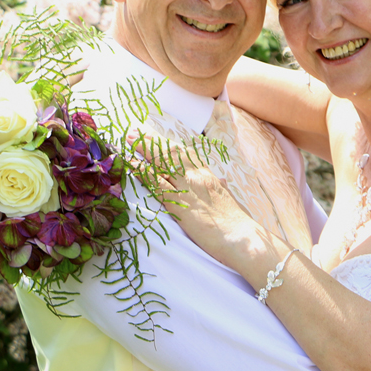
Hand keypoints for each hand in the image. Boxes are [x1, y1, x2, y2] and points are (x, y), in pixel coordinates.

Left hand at [131, 135, 264, 268]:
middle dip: (152, 142)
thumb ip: (223, 189)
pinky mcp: (179, 204)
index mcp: (210, 178)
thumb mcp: (231, 202)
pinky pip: (157, 184)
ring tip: (128, 140)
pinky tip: (132, 165)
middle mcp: (197, 178)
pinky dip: (143, 173)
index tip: (156, 138)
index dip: (169, 145)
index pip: (187, 155)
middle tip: (135, 132)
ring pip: (162, 163)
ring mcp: (188, 189)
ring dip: (143, 150)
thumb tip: (223, 181)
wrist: (242, 238)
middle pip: (171, 153)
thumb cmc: (238, 224)